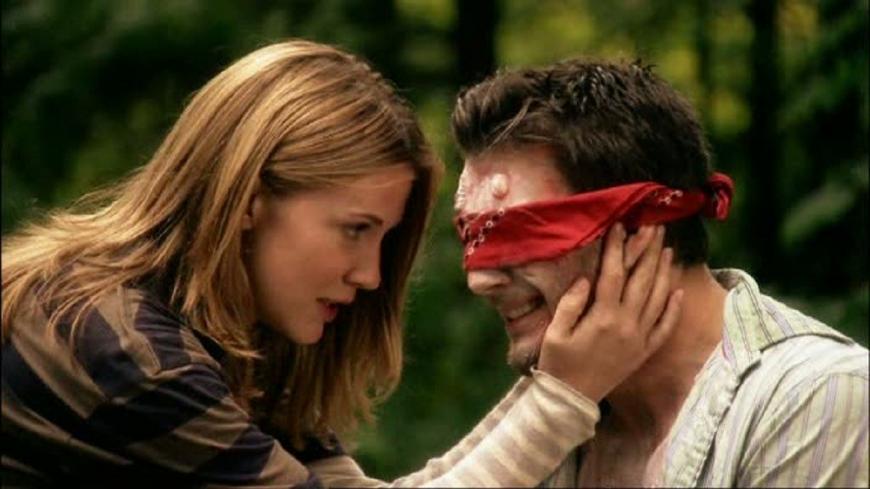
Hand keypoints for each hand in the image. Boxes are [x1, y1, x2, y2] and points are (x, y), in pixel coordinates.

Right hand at [537, 223, 682, 401]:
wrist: (570, 400)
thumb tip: (586, 279)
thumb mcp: (555, 332)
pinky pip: (664, 327)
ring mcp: (639, 339)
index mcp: (602, 318)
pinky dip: (674, 308)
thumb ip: (571, 303)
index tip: (620, 226)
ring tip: (668, 250)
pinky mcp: (644, 351)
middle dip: (648, 251)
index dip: (617, 248)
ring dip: (664, 272)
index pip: (613, 274)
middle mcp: (626, 325)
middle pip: (642, 280)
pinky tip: (678, 290)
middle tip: (655, 228)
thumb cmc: (558, 363)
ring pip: (658, 299)